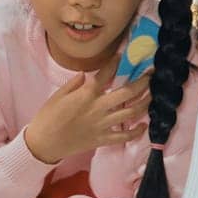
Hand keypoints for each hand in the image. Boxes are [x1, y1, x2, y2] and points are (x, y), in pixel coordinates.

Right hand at [23, 65, 152, 164]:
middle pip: (127, 93)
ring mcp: (102, 125)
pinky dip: (136, 131)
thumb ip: (74, 83)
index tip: (125, 55)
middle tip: (151, 74)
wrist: (44, 143)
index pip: (106, 74)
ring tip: (153, 95)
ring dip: (145, 103)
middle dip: (142, 82)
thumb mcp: (58, 95)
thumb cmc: (48, 117)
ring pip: (130, 113)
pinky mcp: (103, 139)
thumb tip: (86, 74)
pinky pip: (124, 136)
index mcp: (86, 94)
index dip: (117, 62)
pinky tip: (144, 125)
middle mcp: (98, 108)